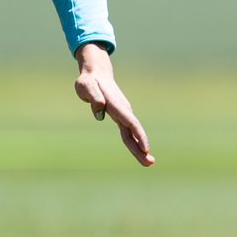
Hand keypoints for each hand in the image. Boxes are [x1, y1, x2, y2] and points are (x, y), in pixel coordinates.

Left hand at [73, 44, 153, 166]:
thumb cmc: (89, 81)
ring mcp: (124, 113)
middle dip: (141, 148)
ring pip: (132, 133)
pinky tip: (139, 152)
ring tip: (148, 163)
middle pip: (134, 131)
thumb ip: (94, 98)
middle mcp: (123, 110)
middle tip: (150, 163)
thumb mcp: (86, 87)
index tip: (145, 148)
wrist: (96, 73)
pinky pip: (128, 131)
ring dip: (140, 148)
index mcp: (116, 105)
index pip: (130, 122)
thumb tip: (100, 114)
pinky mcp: (121, 115)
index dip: (138, 136)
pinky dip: (134, 142)